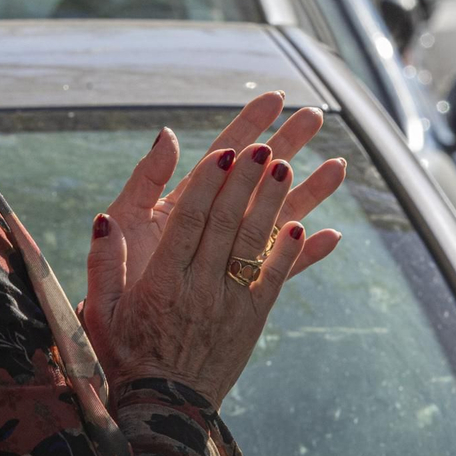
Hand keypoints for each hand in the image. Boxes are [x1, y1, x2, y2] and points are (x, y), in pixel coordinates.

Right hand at [84, 141, 344, 407]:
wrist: (165, 409)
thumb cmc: (126, 352)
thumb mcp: (101, 309)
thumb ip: (104, 261)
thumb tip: (106, 218)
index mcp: (162, 282)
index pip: (188, 221)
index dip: (209, 184)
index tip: (226, 152)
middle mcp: (199, 289)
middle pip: (226, 224)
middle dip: (247, 182)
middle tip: (266, 146)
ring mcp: (230, 304)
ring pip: (253, 245)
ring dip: (273, 204)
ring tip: (287, 167)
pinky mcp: (253, 319)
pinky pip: (274, 280)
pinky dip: (290, 252)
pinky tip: (303, 226)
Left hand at [96, 93, 341, 285]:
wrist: (131, 357)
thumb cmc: (116, 286)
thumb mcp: (125, 224)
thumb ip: (145, 180)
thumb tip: (168, 135)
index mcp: (185, 204)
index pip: (222, 155)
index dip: (248, 125)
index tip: (275, 98)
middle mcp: (214, 225)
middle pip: (257, 176)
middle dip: (287, 142)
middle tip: (315, 115)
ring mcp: (233, 256)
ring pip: (279, 217)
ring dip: (310, 191)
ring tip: (339, 165)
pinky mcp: (246, 292)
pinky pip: (282, 271)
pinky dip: (307, 255)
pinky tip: (333, 236)